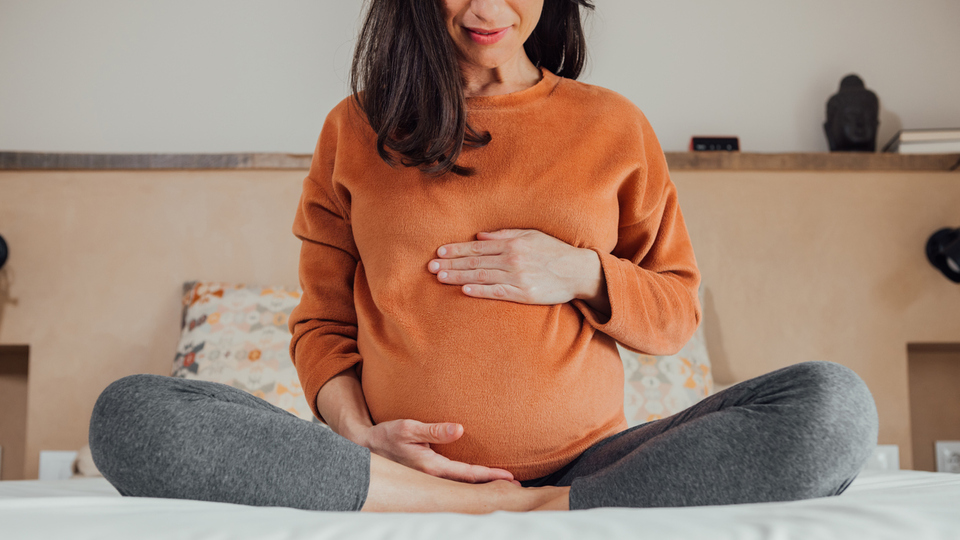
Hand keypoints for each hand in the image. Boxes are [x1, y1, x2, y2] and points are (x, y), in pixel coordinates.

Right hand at [356, 419, 518, 484]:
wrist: (366, 447)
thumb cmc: (387, 435)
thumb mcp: (408, 427)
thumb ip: (435, 429)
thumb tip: (460, 429)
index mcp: (431, 466)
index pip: (467, 473)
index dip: (489, 475)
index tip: (509, 477)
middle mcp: (432, 476)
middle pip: (468, 483)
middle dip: (491, 484)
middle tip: (515, 487)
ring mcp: (429, 478)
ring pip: (461, 484)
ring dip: (481, 483)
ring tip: (502, 484)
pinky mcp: (427, 474)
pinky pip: (452, 480)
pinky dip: (468, 480)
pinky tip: (476, 479)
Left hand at [427, 229, 607, 308]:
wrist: (579, 271)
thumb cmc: (555, 251)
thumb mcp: (531, 235)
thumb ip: (504, 234)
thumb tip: (479, 235)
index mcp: (513, 243)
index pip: (478, 246)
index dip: (456, 249)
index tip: (439, 253)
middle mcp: (513, 258)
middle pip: (475, 261)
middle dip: (451, 264)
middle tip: (430, 267)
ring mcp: (518, 276)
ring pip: (482, 276)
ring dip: (459, 276)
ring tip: (441, 277)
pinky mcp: (524, 293)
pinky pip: (497, 292)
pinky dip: (480, 290)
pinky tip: (465, 289)